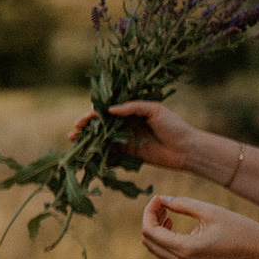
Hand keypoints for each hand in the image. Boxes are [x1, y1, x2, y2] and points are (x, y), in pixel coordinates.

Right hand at [68, 100, 194, 170]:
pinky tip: (84, 149)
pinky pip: (106, 149)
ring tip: (73, 138)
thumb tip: (109, 110)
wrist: (185, 149)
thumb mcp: (154, 110)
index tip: (89, 114)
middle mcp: (125, 121)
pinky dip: (94, 149)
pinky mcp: (125, 151)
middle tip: (76, 127)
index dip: (95, 109)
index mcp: (131, 108)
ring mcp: (124, 136)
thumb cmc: (173, 125)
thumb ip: (132, 108)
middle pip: (100, 120)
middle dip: (86, 122)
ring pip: (100, 134)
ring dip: (85, 136)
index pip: (108, 106)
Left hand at [141, 194, 258, 258]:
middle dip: (150, 220)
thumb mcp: (210, 211)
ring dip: (156, 229)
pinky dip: (164, 238)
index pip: (149, 231)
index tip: (158, 198)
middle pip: (148, 241)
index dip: (149, 212)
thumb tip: (161, 199)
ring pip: (155, 249)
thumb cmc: (240, 230)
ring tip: (167, 212)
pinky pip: (166, 254)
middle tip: (162, 203)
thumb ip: (182, 204)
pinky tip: (173, 224)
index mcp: (185, 249)